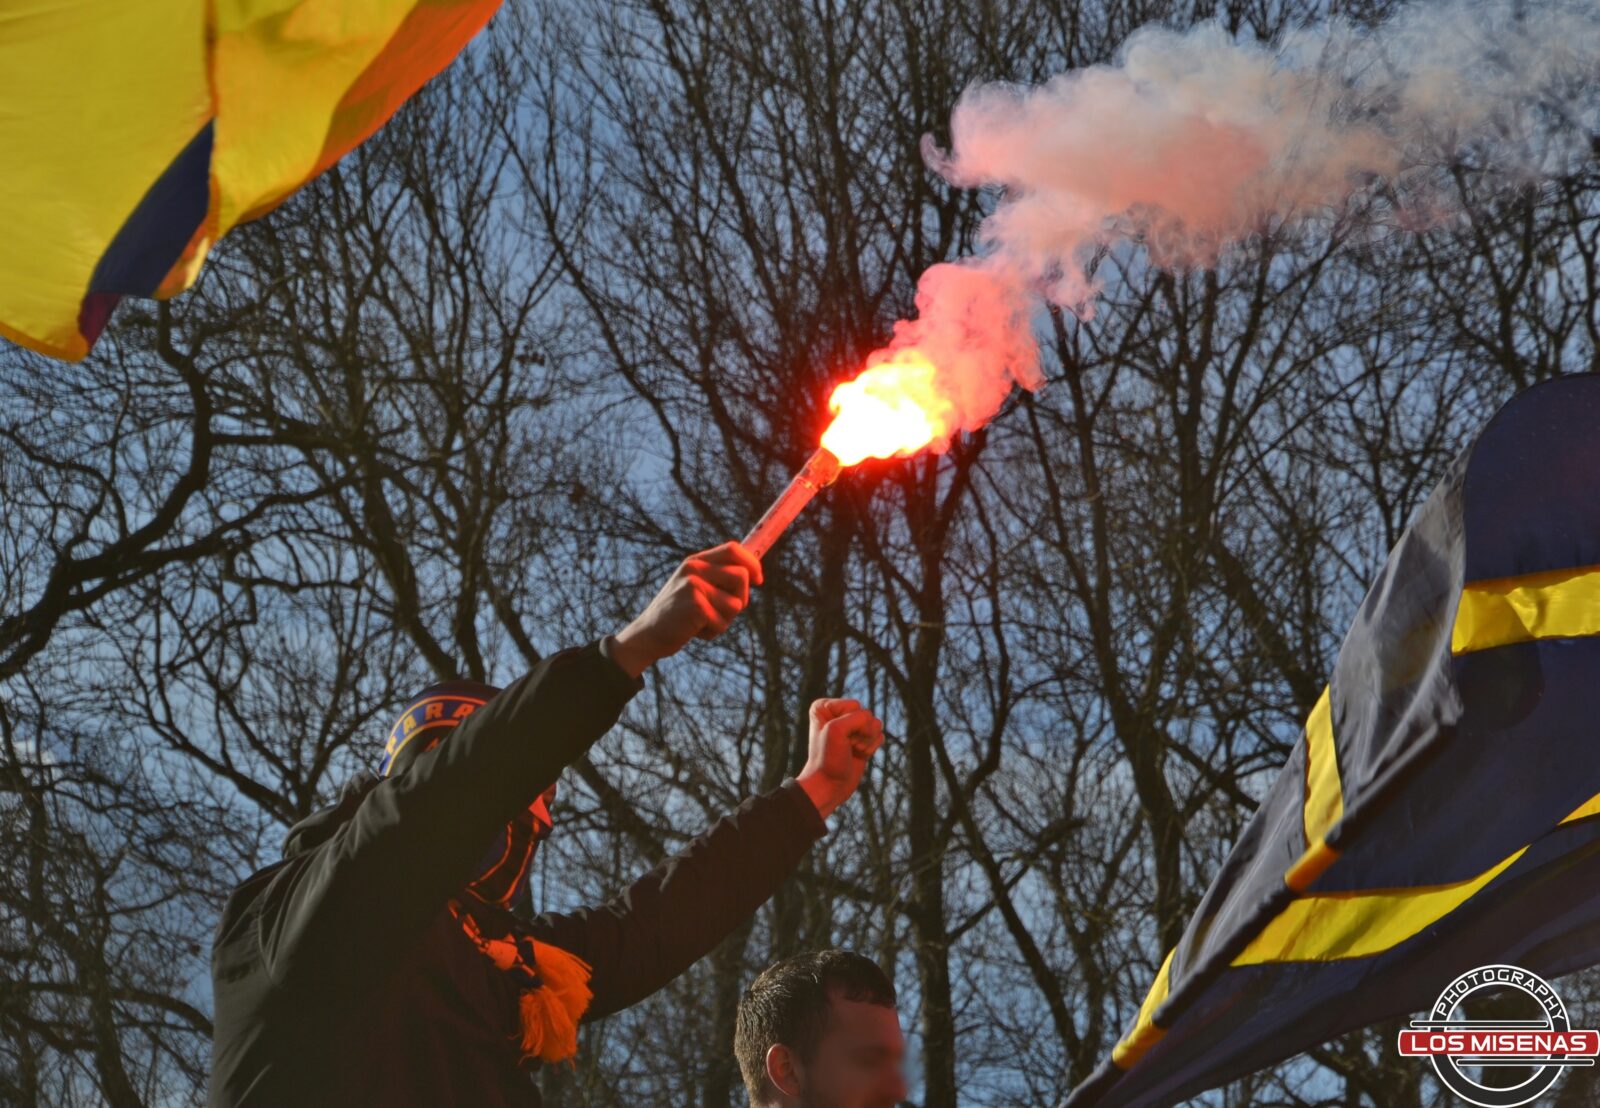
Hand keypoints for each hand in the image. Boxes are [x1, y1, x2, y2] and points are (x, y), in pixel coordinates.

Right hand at [608, 542, 762, 677]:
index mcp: (696, 561)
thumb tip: (753, 574)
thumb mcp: (696, 588)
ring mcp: (693, 586)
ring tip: (703, 621)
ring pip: (737, 603)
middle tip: (722, 611)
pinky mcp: (695, 606)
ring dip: (725, 619)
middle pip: (742, 576)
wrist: (649, 634)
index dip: (752, 563)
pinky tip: (695, 630)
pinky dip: (713, 631)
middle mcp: (694, 569)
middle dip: (742, 598)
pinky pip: (723, 622)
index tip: (758, 579)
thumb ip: (719, 578)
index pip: (733, 549)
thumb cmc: (679, 614)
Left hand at [796, 698, 884, 821]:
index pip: (855, 705)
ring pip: (876, 724)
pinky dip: (872, 747)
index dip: (850, 723)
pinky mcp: (862, 739)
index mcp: (825, 707)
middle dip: (861, 733)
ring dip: (867, 741)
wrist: (829, 786)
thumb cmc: (827, 758)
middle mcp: (838, 714)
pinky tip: (859, 755)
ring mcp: (851, 727)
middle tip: (846, 746)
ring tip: (852, 750)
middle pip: (867, 714)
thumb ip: (858, 718)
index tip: (838, 739)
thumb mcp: (837, 730)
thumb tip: (876, 724)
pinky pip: (879, 735)